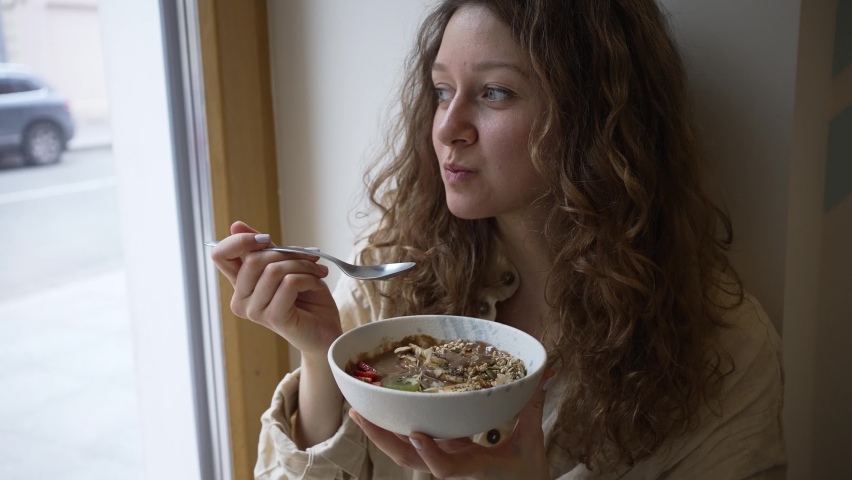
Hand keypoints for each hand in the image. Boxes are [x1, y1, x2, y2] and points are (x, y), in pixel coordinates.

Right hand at [210, 221, 341, 354]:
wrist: (325, 331)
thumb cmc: (307, 299)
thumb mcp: (285, 266)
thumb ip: (263, 248)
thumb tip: (235, 225)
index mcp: (241, 285)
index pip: (220, 255)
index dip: (240, 240)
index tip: (267, 239)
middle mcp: (241, 300)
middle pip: (254, 259)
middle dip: (289, 253)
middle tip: (310, 257)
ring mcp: (255, 311)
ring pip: (274, 269)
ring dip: (303, 265)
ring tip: (317, 272)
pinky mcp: (273, 318)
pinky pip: (289, 283)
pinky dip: (308, 278)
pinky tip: (316, 286)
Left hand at [350, 371, 555, 479]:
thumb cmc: (529, 476)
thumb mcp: (533, 443)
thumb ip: (533, 407)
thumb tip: (544, 372)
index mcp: (475, 468)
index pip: (445, 468)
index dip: (429, 454)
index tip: (416, 434)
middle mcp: (453, 469)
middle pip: (410, 459)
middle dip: (382, 439)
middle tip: (360, 413)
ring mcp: (445, 464)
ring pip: (406, 454)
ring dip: (381, 434)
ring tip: (361, 410)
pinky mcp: (444, 458)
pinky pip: (414, 446)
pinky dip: (396, 431)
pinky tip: (383, 413)